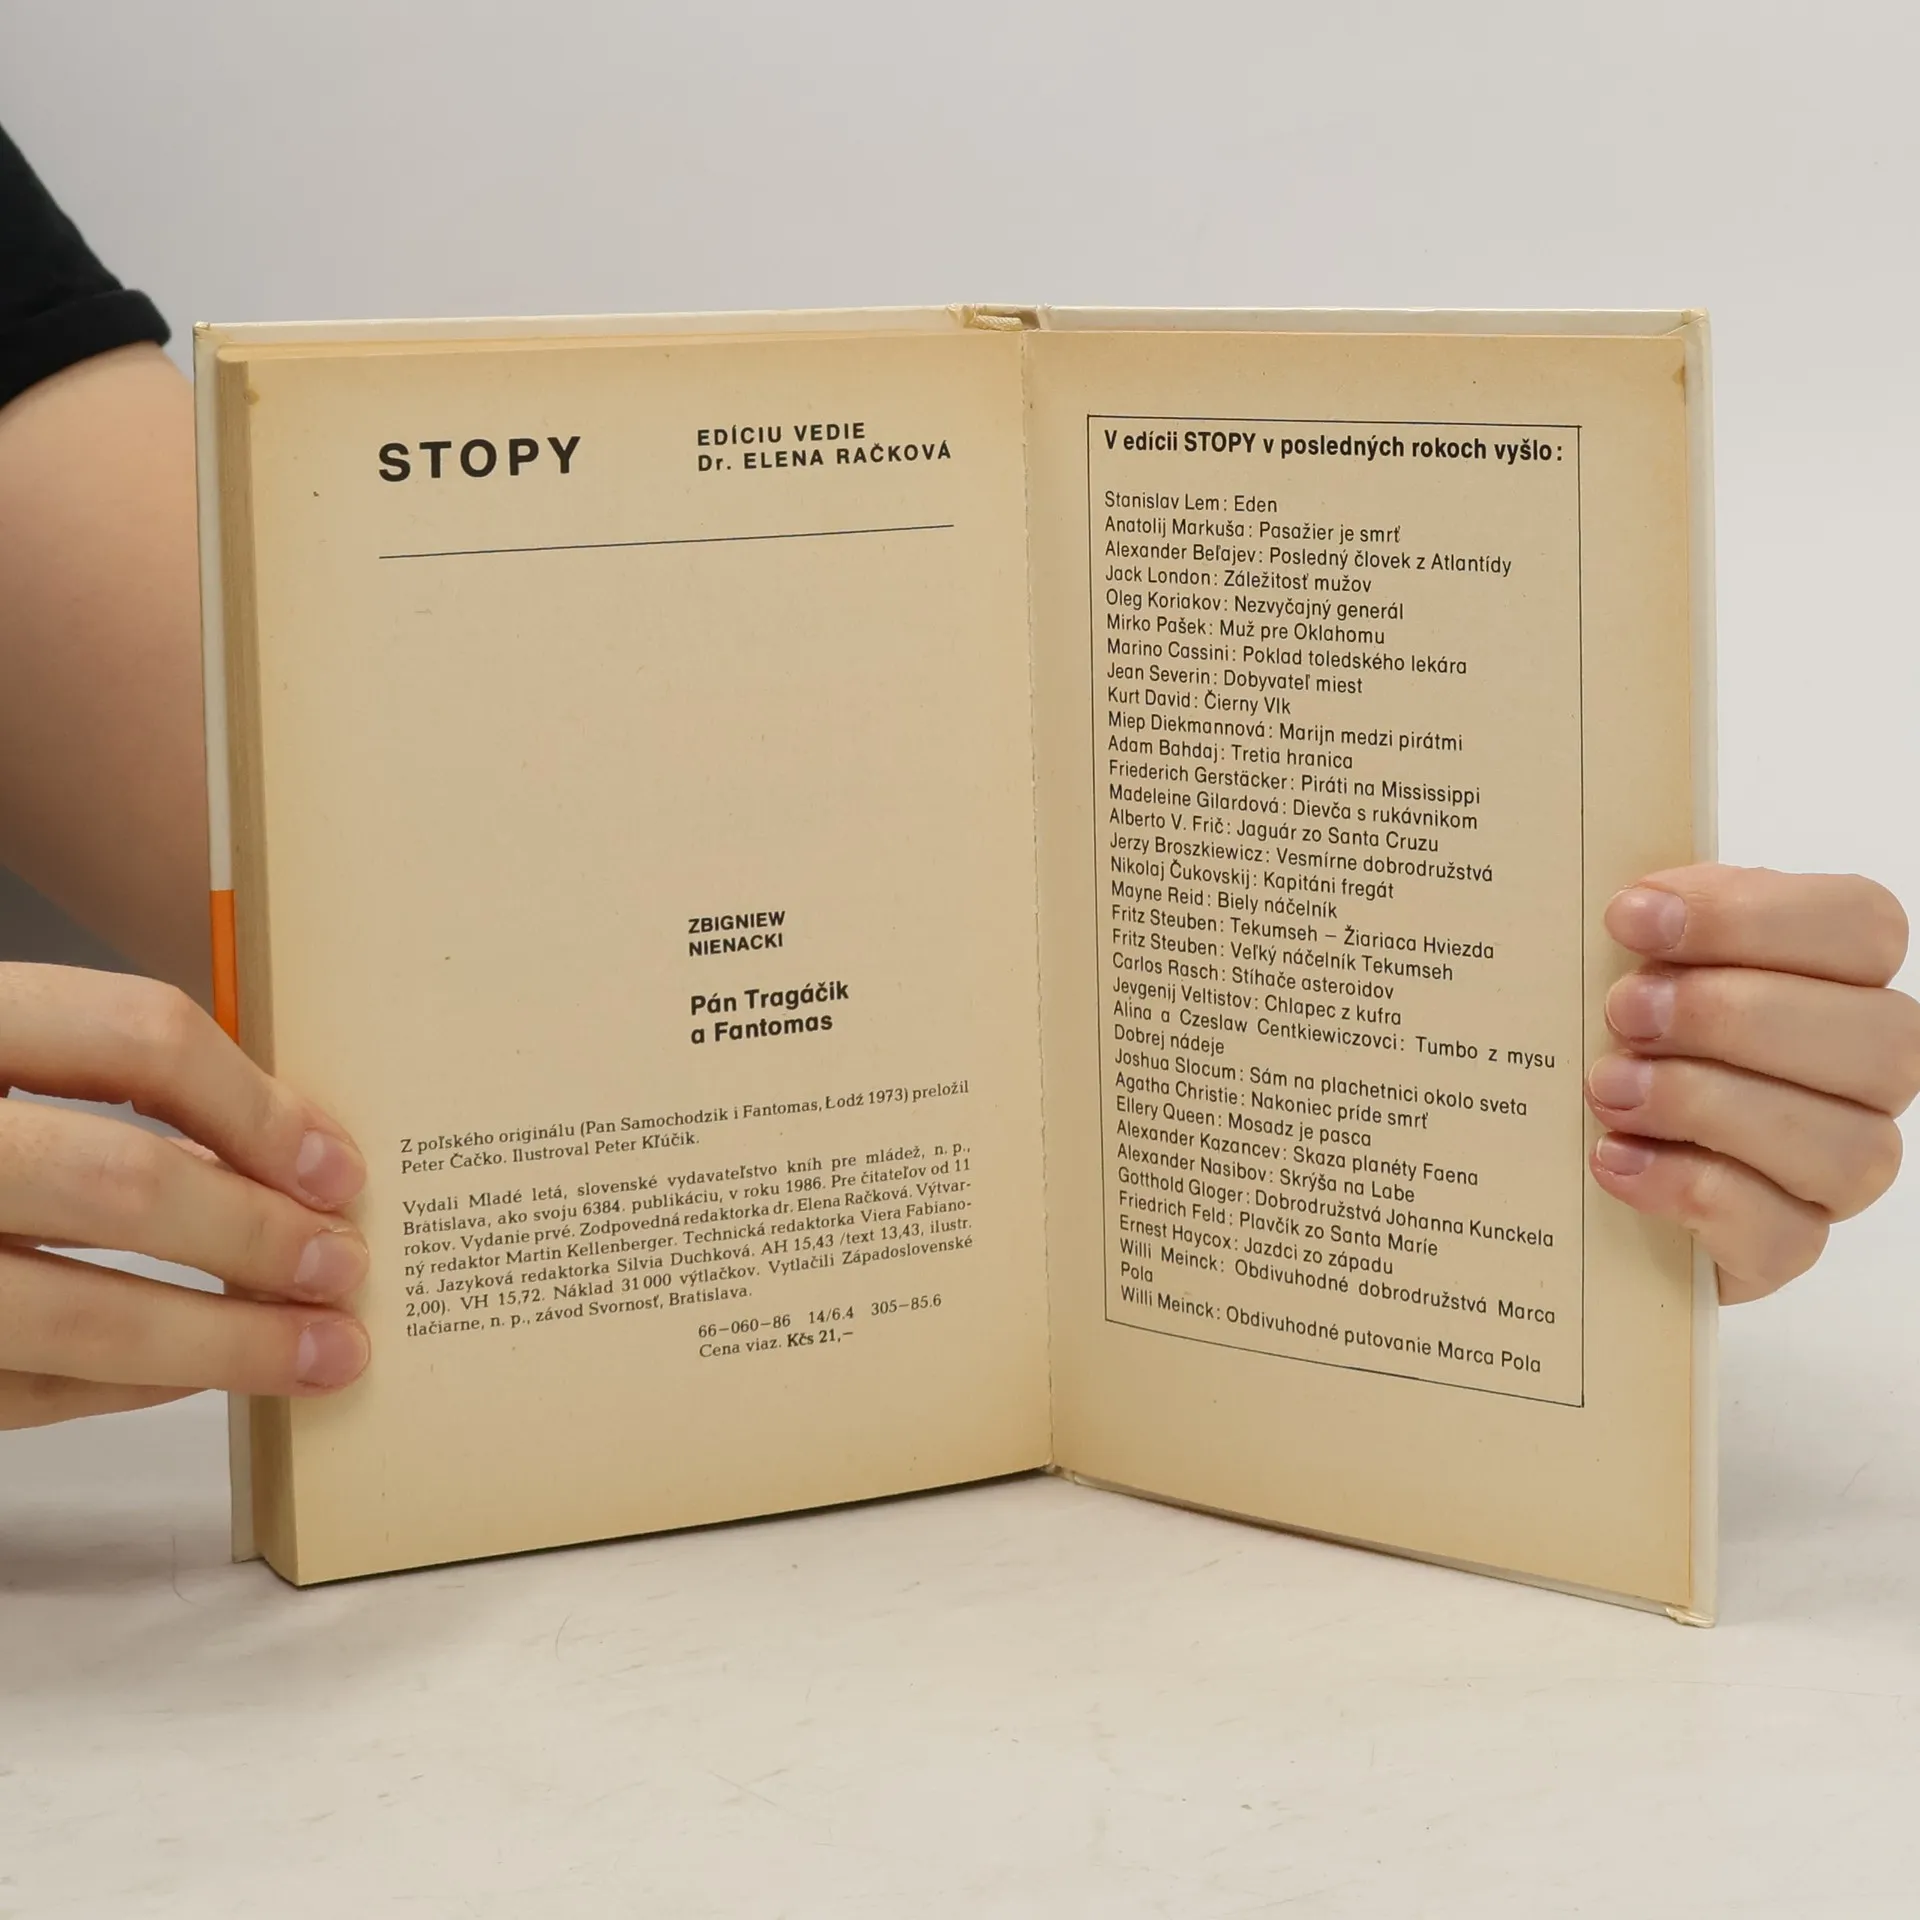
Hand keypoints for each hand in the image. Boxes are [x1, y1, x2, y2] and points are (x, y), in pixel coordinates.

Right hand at [1, 964, 369, 1427]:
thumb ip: (91, 1076)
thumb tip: (283, 1144)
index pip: (136, 1035)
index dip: (258, 1104)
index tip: (338, 1168)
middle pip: (121, 1180)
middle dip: (255, 1237)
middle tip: (346, 1267)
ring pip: (74, 1315)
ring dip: (221, 1344)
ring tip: (322, 1353)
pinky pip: (19, 1393)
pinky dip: (125, 1390)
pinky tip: (197, 1379)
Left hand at [1586, 865, 1919, 1301]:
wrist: (1573, 1155)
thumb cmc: (1624, 1034)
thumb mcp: (1631, 960)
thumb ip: (1653, 922)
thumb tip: (1642, 903)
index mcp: (1839, 977)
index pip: (1863, 926)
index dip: (1752, 917)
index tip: (1632, 919)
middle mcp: (1864, 1073)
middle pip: (1878, 1038)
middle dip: (1736, 1017)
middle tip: (1624, 1012)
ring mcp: (1838, 1168)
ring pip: (1846, 1146)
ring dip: (1712, 1106)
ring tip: (1609, 1089)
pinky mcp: (1787, 1246)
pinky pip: (1783, 1234)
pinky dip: (1691, 1190)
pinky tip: (1616, 1159)